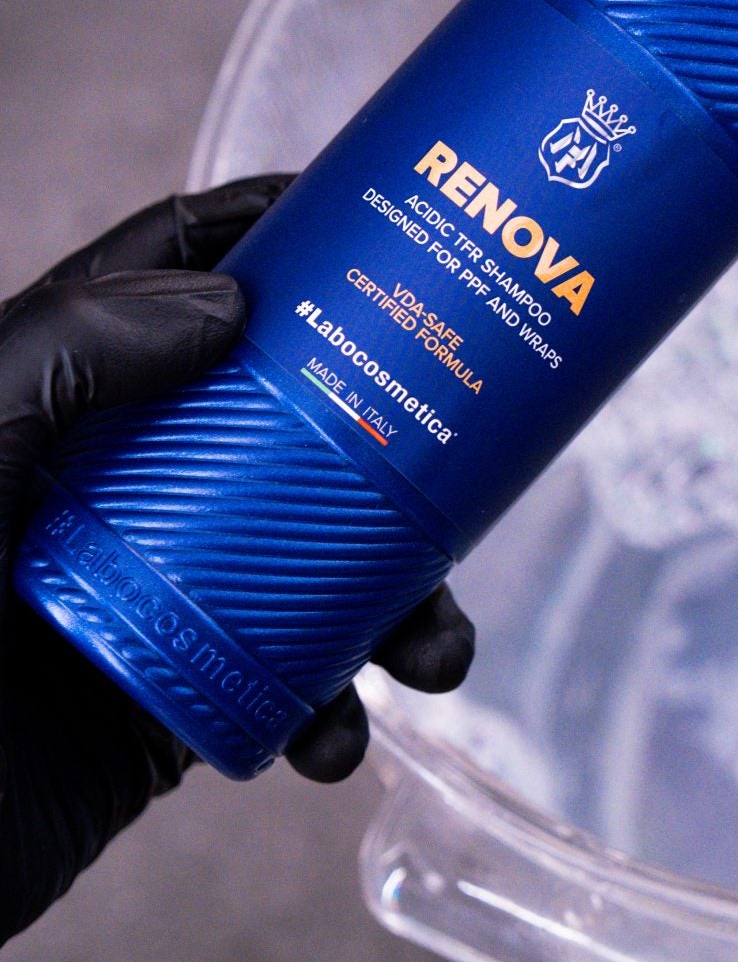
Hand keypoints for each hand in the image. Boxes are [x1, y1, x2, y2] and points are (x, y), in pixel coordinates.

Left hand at [0, 181, 474, 945]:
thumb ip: (62, 353)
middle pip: (281, 420)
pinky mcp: (167, 708)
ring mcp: (149, 596)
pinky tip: (336, 739)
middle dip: (390, 446)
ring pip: (312, 563)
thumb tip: (229, 304)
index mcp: (48, 405)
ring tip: (430, 653)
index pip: (162, 280)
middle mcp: (108, 488)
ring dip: (396, 606)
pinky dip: (335, 716)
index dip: (268, 235)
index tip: (382, 222)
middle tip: (466, 460)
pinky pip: (287, 688)